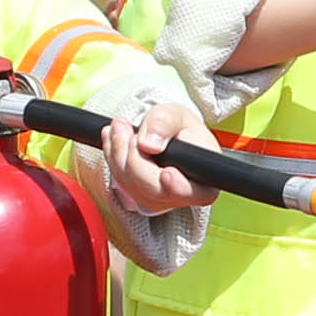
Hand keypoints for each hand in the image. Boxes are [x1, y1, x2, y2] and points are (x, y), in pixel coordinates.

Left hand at [97, 97, 206, 218]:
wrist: (170, 136)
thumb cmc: (181, 129)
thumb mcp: (178, 115)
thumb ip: (165, 123)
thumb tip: (148, 144)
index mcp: (202, 183)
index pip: (191, 192)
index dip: (178, 186)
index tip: (168, 173)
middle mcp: (180, 197)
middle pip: (151, 188)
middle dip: (134, 157)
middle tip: (125, 128)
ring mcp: (156, 200)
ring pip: (130, 184)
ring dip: (119, 152)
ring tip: (120, 126)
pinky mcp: (136, 196)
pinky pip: (118, 180)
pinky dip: (113, 156)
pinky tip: (115, 137)